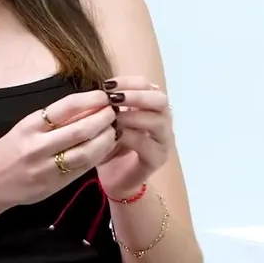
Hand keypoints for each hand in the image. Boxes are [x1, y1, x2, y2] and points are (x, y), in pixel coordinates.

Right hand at [0, 89, 118, 207]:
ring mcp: (47, 167)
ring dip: (105, 139)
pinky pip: (82, 168)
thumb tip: (88, 105)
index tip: (104, 96)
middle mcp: (38, 146)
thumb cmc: (9, 150)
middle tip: (115, 112)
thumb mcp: (25, 127)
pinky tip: (106, 148)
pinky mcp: (54, 185)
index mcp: (30, 125)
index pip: (66, 107)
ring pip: (85, 151)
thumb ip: (53, 120)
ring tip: (114, 130)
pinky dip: (98, 156)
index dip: (90, 99)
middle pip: (80, 129)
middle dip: (103, 118)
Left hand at [96, 76, 173, 198]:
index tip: (107, 85)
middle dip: (136, 95)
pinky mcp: (157, 159)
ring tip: (112, 116)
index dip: (129, 82)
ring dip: (133, 115)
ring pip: (158, 121)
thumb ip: (110, 106)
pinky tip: (114, 134)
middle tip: (113, 98)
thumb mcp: (109, 122)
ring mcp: (163, 141)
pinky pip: (146, 143)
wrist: (115, 180)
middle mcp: (162, 122)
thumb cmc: (112, 147)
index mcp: (151, 108)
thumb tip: (101, 90)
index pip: (148, 85)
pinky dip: (129, 136)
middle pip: (160, 100)